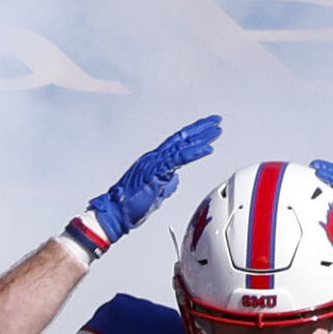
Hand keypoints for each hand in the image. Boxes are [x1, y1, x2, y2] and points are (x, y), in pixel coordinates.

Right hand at [66, 114, 221, 258]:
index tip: (207, 130)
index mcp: (154, 162)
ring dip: (201, 137)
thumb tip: (175, 180)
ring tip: (216, 131)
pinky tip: (207, 149)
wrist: (116, 212)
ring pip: (181, 145)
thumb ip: (166, 183)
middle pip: (180, 138)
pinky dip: (194, 153)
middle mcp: (154, 158)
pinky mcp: (155, 171)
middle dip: (200, 129)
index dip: (192, 136)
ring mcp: (154, 163)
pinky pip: (178, 159)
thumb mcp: (155, 192)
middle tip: (216, 121)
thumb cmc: (132, 205)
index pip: (176, 144)